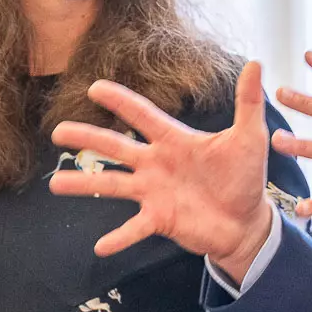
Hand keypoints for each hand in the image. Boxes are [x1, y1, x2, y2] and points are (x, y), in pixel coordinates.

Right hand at [50, 61, 278, 277]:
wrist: (248, 220)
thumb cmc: (244, 177)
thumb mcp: (248, 138)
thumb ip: (248, 103)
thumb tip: (255, 63)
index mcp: (174, 140)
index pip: (142, 114)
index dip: (120, 101)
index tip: (94, 87)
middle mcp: (156, 164)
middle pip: (115, 146)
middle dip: (87, 138)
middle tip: (58, 132)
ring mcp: (154, 192)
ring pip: (112, 185)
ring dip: (84, 184)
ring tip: (56, 184)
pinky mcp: (159, 219)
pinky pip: (134, 229)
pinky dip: (118, 238)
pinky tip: (99, 247)